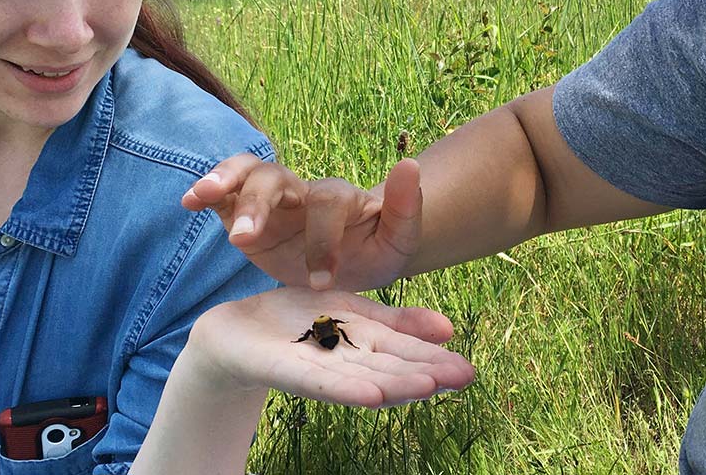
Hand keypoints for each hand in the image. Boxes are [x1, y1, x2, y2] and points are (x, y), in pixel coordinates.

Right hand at [182, 154, 422, 290]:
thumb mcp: (399, 239)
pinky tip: (188, 202)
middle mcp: (302, 191)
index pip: (326, 204)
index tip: (323, 281)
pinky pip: (224, 195)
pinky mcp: (246, 213)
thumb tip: (410, 165)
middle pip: (276, 177)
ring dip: (225, 181)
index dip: (323, 239)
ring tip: (201, 196)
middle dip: (259, 203)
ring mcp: (272, 199)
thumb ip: (406, 208)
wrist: (354, 255)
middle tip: (243, 238)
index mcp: (339, 199)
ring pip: (247, 174)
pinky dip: (205, 192)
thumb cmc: (376, 248)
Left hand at [187, 287, 474, 407]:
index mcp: (362, 347)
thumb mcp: (353, 311)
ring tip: (427, 387)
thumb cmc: (297, 322)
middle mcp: (344, 364)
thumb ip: (397, 322)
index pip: (404, 354)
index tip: (468, 371)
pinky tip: (371, 395)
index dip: (435, 362)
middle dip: (424, 374)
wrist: (236, 329)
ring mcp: (315, 370)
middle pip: (388, 369)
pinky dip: (344, 388)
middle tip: (462, 378)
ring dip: (394, 385)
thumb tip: (449, 329)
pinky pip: (315, 380)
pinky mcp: (281, 370)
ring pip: (359, 378)